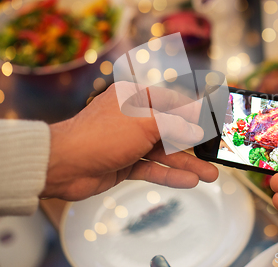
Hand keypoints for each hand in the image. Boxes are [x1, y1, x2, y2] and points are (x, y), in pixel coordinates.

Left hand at [41, 82, 218, 200]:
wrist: (63, 165)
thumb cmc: (100, 135)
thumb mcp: (145, 124)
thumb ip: (175, 125)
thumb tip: (197, 127)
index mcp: (136, 97)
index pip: (173, 101)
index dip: (195, 112)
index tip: (215, 121)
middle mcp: (134, 117)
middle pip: (172, 129)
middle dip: (195, 143)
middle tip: (215, 152)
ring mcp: (130, 141)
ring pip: (165, 152)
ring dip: (187, 164)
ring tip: (210, 175)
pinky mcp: (125, 162)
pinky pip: (152, 167)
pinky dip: (170, 174)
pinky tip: (189, 181)